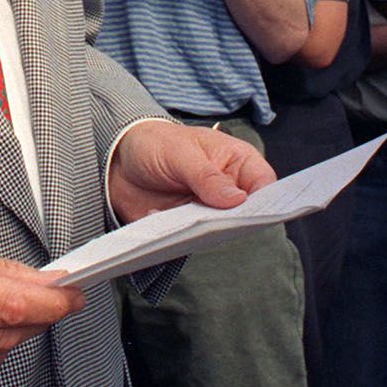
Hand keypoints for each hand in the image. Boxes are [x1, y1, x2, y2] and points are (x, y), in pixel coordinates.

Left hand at [107, 119, 275, 223]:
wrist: (118, 160)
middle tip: (215, 223)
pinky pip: (191, 242)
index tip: (257, 214)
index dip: (268, 200)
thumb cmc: (157, 144)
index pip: (265, 184)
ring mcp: (209, 212)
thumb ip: (206, 176)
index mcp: (237, 163)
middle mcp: (228, 191)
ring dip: (203, 233)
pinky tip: (160, 224)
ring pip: (219, 233)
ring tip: (183, 224)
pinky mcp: (188, 229)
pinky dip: (178, 238)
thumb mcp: (180, 153)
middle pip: (247, 214)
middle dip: (233, 222)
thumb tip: (237, 200)